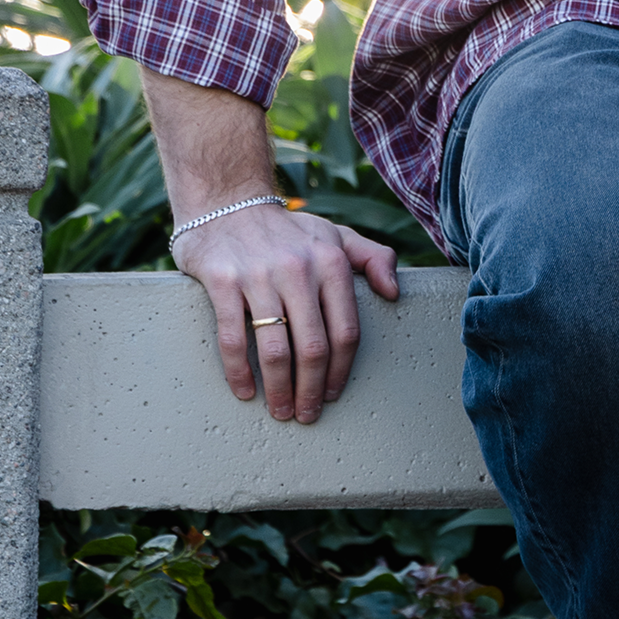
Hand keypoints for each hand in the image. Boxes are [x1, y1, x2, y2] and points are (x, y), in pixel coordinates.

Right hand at [173, 202, 400, 423]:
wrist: (227, 203)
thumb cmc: (288, 231)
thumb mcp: (336, 235)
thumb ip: (373, 259)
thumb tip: (395, 292)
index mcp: (331, 262)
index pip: (346, 330)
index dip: (342, 371)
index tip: (334, 394)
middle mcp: (299, 269)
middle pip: (314, 347)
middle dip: (312, 390)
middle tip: (307, 415)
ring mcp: (259, 276)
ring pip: (276, 349)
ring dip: (279, 389)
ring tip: (280, 411)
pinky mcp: (223, 281)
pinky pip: (233, 338)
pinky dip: (239, 373)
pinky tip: (245, 392)